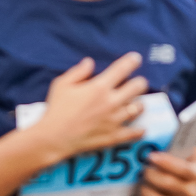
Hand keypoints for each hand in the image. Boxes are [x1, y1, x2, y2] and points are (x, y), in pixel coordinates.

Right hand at [21, 53, 150, 166]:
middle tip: (137, 82)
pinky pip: (133, 133)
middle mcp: (111, 102)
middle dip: (139, 82)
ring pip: (138, 108)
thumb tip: (90, 62)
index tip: (136, 58)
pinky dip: (140, 130)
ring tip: (137, 102)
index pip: (122, 69)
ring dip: (139, 103)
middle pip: (137, 87)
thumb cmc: (56, 109)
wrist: (53, 138)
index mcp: (99, 87)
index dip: (132, 61)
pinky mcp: (113, 136)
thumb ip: (78, 71)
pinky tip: (142, 127)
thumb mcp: (62, 84)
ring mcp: (114, 120)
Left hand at [135, 146, 195, 195]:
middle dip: (150, 174)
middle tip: (144, 169)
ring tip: (142, 183)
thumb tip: (176, 135)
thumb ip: (191, 151)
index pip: (181, 168)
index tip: (151, 156)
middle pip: (166, 183)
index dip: (164, 161)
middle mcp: (191, 194)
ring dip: (144, 190)